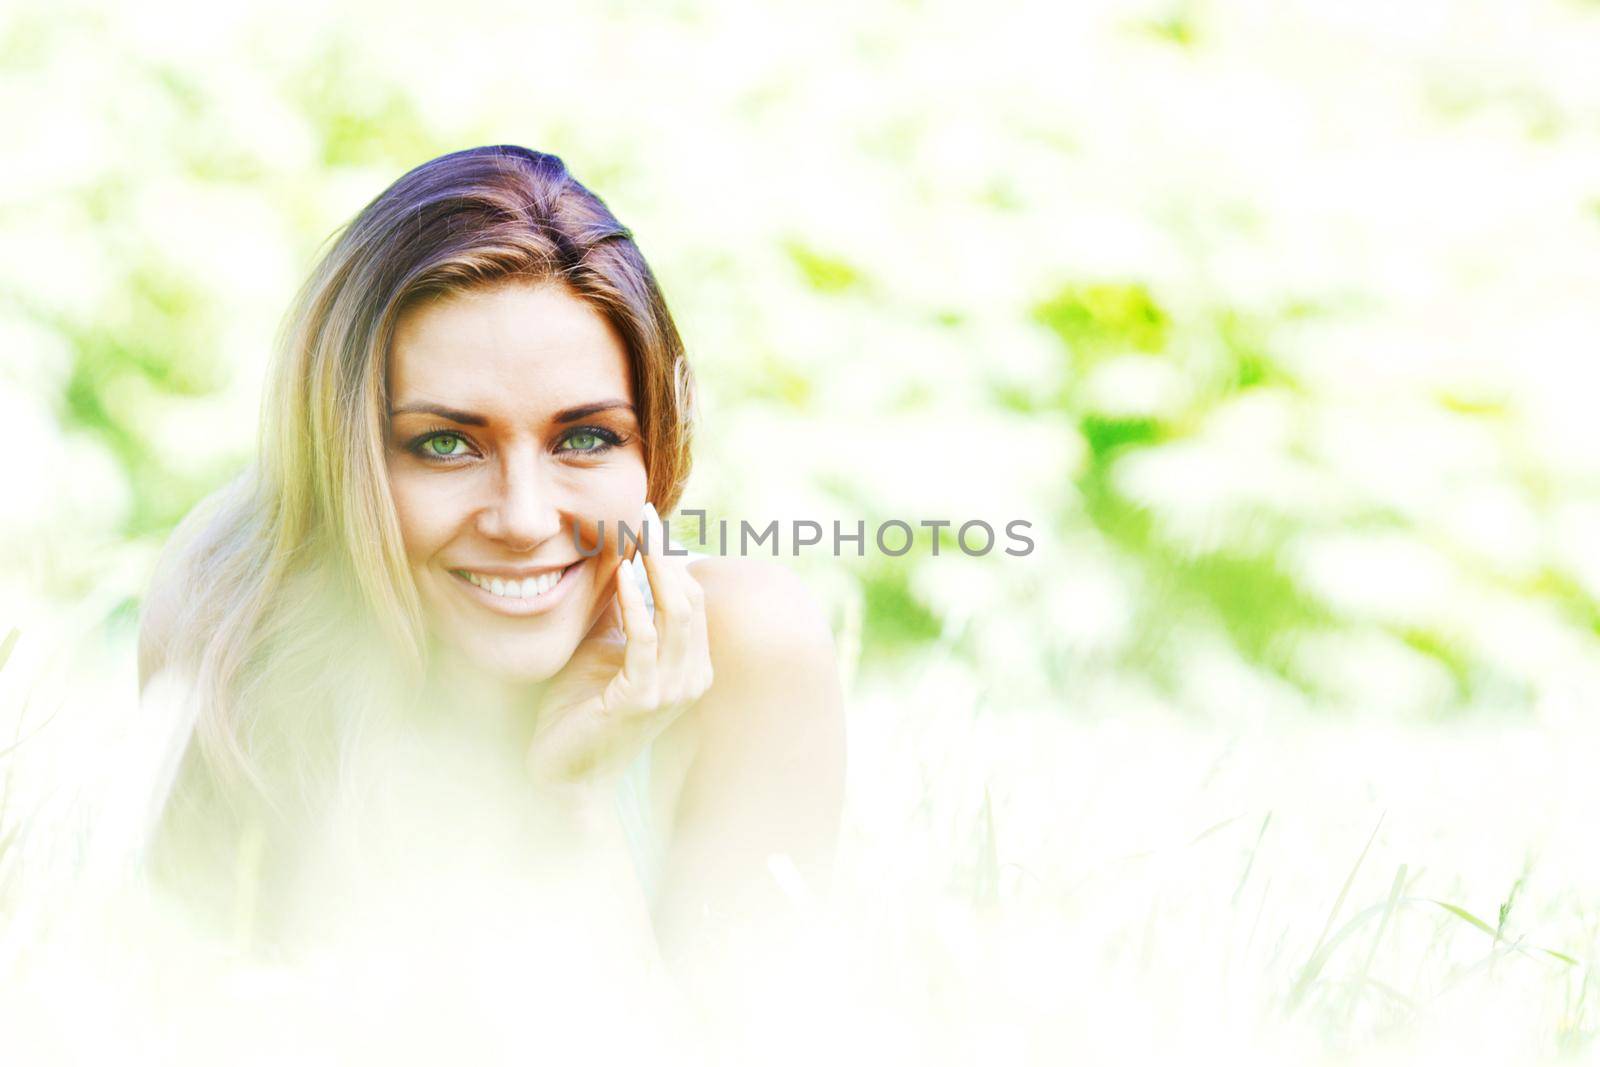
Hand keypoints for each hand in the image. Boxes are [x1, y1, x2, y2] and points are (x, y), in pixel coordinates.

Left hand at [525, 502, 713, 795]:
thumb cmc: (583, 708)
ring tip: (634, 537)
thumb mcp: (608, 646)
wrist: (565, 768)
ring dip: (655, 569)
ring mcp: (672, 691)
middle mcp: (692, 678)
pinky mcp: (642, 698)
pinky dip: (634, 600)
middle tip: (640, 519)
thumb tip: (624, 556)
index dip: (671, 559)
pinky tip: (620, 573)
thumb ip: (624, 610)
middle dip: (667, 555)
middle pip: (692, 599)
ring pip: (678, 613)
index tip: (646, 524)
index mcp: (692, 666)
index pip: (693, 599)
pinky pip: (645, 637)